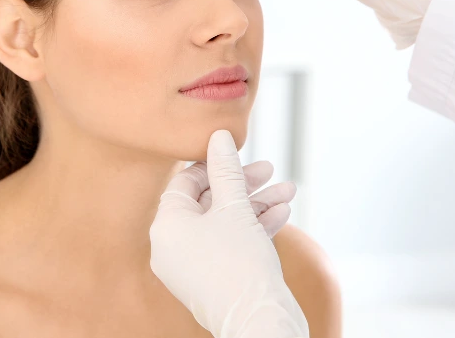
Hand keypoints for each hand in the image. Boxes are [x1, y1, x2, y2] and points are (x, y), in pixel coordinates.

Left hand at [150, 130, 308, 337]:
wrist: (259, 323)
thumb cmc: (240, 263)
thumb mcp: (234, 207)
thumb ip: (225, 169)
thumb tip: (217, 135)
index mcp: (166, 226)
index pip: (184, 182)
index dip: (213, 163)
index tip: (238, 152)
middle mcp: (172, 247)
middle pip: (207, 201)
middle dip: (243, 184)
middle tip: (269, 169)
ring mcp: (192, 266)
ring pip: (224, 223)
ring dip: (256, 204)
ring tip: (289, 190)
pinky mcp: (213, 280)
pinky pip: (230, 244)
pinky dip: (254, 228)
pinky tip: (283, 213)